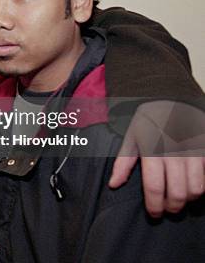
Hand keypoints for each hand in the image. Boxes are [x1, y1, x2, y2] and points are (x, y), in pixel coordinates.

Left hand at [108, 101, 204, 217]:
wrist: (171, 97)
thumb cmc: (148, 119)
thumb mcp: (131, 137)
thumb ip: (123, 163)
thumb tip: (114, 185)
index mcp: (152, 150)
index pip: (154, 187)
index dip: (154, 205)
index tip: (153, 213)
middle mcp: (174, 152)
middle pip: (177, 192)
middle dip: (172, 207)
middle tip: (167, 209)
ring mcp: (193, 150)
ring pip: (196, 188)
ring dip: (188, 199)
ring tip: (179, 198)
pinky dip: (200, 186)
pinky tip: (190, 185)